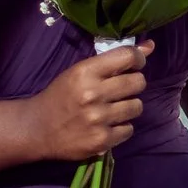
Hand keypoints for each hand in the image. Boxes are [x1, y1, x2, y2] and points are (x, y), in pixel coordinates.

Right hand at [25, 41, 154, 162]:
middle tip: (120, 89)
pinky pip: (129, 129)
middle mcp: (93, 94)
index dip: (138, 59)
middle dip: (133, 84)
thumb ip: (113, 60)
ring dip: (128, 107)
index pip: (128, 57)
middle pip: (138, 82)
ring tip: (112, 109)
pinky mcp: (102, 140)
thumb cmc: (60, 96)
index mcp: (85, 72)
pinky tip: (106, 125)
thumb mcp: (80, 72)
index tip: (135, 65)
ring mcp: (98, 119)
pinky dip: (121, 127)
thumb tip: (150, 46)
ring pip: (137, 106)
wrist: (37, 128)